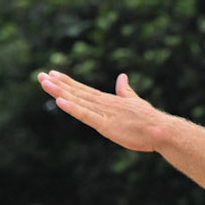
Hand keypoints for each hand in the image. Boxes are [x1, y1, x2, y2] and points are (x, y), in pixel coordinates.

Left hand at [38, 69, 168, 153]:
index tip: (53, 74)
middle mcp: (104, 104)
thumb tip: (122, 76)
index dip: (67, 82)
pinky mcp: (106, 125)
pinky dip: (72, 108)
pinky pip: (86, 115)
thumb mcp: (135, 102)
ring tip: (45, 83)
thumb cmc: (150, 120)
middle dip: (58, 84)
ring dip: (60, 92)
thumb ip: (126, 91)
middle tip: (41, 75)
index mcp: (109, 101)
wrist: (162, 130)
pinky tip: (60, 101)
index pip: (84, 90)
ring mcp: (104, 114)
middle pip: (77, 92)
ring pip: (78, 100)